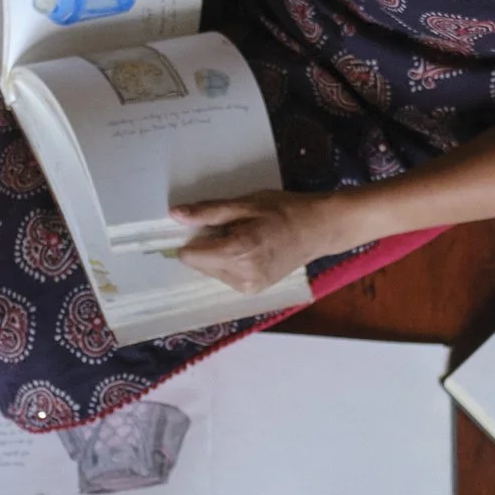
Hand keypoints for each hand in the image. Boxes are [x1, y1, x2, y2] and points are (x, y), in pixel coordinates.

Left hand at [172, 190, 347, 294]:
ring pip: (211, 271)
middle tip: (232, 227)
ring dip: (218, 255)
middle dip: (207, 245)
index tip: (205, 223)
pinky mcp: (254, 290)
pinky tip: (250, 249)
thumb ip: (209, 212)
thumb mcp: (246, 204)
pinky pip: (226, 276)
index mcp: (238, 252)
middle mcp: (241, 275)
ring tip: (244, 237)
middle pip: (199, 264)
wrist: (319, 229)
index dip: (191, 237)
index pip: (190, 256)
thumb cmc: (284, 210)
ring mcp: (248, 286)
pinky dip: (230, 263)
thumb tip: (175, 215)